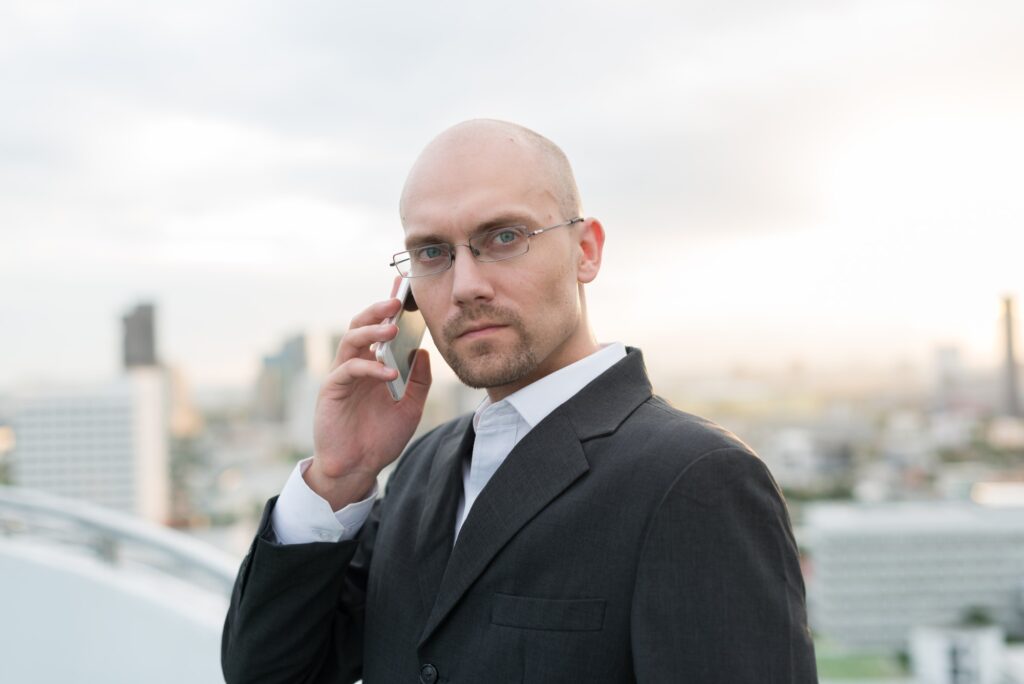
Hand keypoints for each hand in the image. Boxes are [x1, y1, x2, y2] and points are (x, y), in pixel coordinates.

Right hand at [307, 277, 431, 509]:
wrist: (359, 468)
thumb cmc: (380, 438)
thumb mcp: (410, 408)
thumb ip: (418, 381)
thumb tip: (423, 351)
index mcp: (373, 366)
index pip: (379, 331)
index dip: (388, 311)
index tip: (403, 291)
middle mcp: (356, 366)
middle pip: (361, 326)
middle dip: (377, 311)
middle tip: (396, 301)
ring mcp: (342, 376)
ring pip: (350, 340)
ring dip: (371, 331)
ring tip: (391, 328)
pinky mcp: (332, 391)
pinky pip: (348, 370)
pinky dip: (369, 368)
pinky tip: (388, 373)